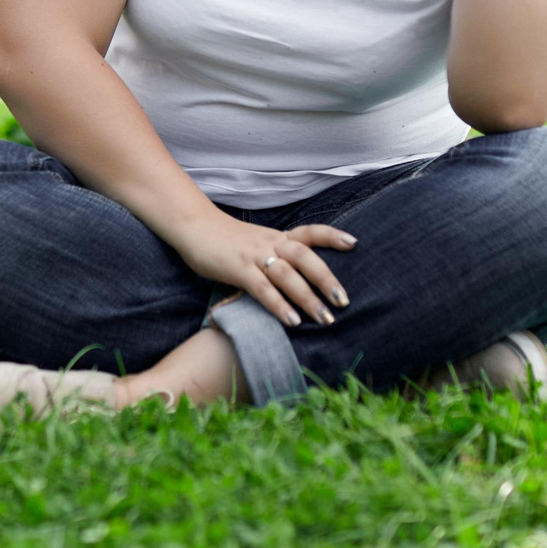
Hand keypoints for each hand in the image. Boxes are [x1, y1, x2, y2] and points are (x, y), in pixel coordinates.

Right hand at [166, 213, 356, 327]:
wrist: (192, 226)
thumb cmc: (223, 238)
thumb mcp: (254, 242)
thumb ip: (273, 254)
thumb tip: (293, 278)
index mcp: (276, 236)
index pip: (310, 232)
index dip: (332, 236)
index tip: (354, 243)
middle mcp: (270, 243)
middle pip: (305, 257)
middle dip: (327, 279)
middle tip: (344, 301)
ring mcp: (254, 256)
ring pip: (288, 275)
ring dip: (309, 298)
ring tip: (325, 319)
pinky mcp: (238, 269)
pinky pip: (262, 289)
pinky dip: (279, 305)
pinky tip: (292, 321)